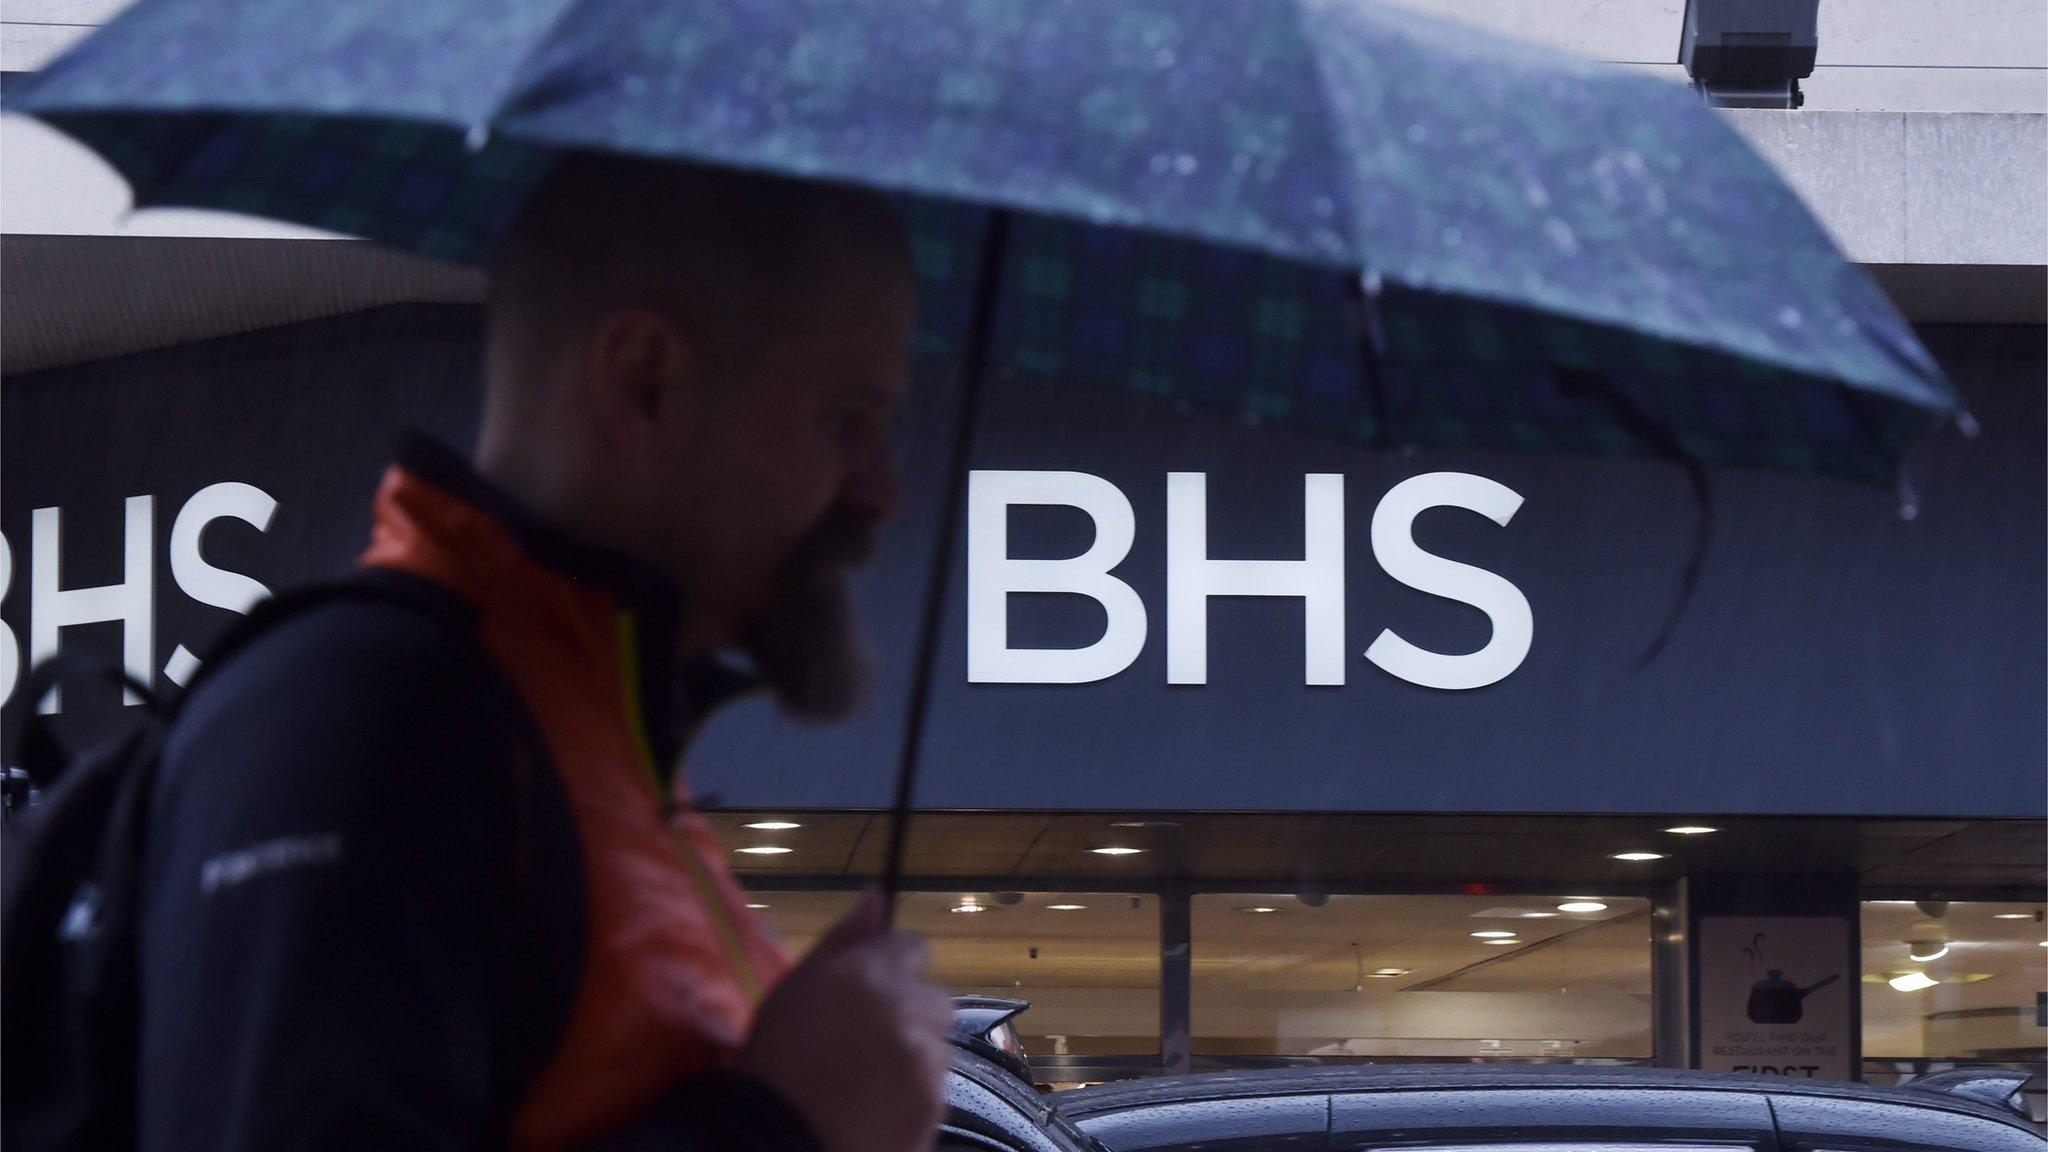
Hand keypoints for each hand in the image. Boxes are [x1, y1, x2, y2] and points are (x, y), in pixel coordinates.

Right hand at [740, 889, 952, 1151]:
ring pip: (936, 1045)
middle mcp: (908, 1010)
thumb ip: (842, 940)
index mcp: (870, 973)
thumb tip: (876, 895)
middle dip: (909, 1015)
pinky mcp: (936, 1104)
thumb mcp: (793, 988)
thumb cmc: (773, 1062)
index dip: (893, 969)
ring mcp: (926, 1060)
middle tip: (865, 1045)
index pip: (913, 948)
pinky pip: (935, 1088)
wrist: (778, 1140)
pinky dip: (913, 1095)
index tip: (868, 995)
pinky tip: (875, 1108)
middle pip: (933, 999)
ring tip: (865, 1082)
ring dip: (913, 1056)